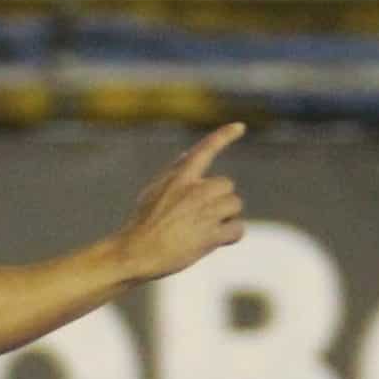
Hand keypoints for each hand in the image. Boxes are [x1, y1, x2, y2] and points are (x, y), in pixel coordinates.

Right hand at [118, 123, 248, 281]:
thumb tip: (188, 154)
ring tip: (205, 229)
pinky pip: (238, 229)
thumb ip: (174, 172)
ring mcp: (205, 213)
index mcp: (180, 178)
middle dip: (221, 199)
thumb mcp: (153, 190)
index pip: (205, 149)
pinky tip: (216, 241)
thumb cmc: (143, 223)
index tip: (240, 126)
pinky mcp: (211, 235)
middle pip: (227, 185)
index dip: (224, 136)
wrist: (137, 252)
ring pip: (235, 205)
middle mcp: (195, 191)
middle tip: (203, 215)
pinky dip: (231, 236)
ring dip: (226, 217)